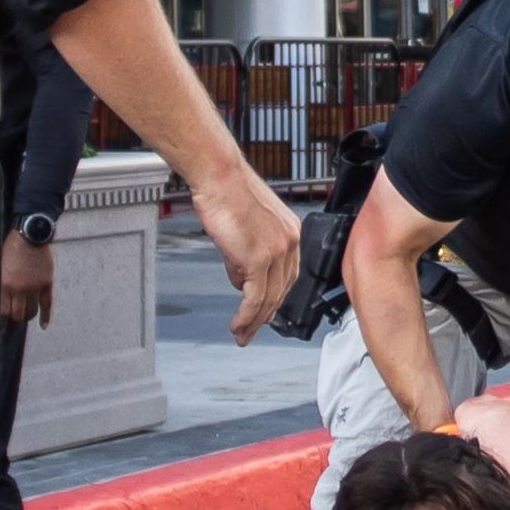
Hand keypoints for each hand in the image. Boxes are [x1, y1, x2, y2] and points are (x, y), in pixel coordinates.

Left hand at [0, 229, 54, 327]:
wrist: (30, 235)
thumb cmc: (11, 247)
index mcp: (4, 284)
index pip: (2, 311)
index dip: (1, 320)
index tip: (0, 323)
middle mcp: (19, 289)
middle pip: (17, 314)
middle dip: (14, 320)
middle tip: (12, 321)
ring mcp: (34, 287)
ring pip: (31, 312)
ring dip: (27, 317)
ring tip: (24, 318)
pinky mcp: (46, 284)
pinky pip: (47, 305)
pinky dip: (45, 317)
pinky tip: (43, 326)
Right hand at [191, 163, 301, 345]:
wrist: (219, 176)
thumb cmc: (227, 193)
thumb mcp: (246, 227)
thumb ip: (249, 253)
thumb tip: (242, 278)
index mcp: (291, 233)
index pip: (287, 276)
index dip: (275, 298)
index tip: (265, 313)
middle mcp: (290, 243)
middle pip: (281, 291)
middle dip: (265, 315)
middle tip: (251, 330)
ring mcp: (277, 251)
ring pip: (268, 298)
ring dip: (253, 321)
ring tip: (241, 333)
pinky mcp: (259, 258)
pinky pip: (254, 297)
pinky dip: (246, 315)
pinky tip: (239, 324)